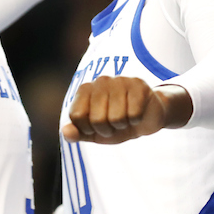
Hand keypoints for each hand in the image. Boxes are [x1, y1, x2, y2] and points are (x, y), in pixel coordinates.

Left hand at [61, 77, 191, 144]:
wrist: (146, 117)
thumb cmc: (116, 123)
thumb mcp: (94, 133)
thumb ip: (78, 133)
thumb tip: (66, 133)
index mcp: (85, 90)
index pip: (77, 116)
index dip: (87, 129)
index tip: (95, 126)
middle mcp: (101, 81)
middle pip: (97, 119)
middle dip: (107, 130)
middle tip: (114, 124)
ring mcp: (120, 80)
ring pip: (117, 118)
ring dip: (123, 126)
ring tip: (126, 118)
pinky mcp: (139, 85)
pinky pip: (134, 115)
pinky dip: (136, 121)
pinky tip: (137, 113)